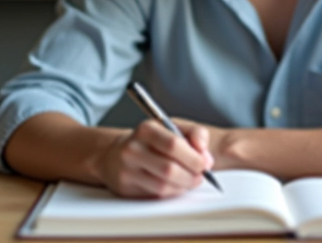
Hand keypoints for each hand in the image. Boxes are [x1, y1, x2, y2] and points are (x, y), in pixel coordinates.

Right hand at [95, 119, 214, 198]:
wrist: (115, 154)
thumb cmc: (151, 141)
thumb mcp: (173, 127)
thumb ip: (196, 134)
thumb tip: (206, 156)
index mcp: (146, 129)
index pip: (174, 145)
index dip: (194, 157)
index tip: (206, 163)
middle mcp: (133, 149)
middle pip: (169, 169)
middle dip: (192, 175)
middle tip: (202, 175)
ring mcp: (127, 170)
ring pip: (163, 186)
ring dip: (184, 186)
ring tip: (191, 180)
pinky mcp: (126, 187)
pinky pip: (156, 195)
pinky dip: (173, 192)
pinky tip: (177, 185)